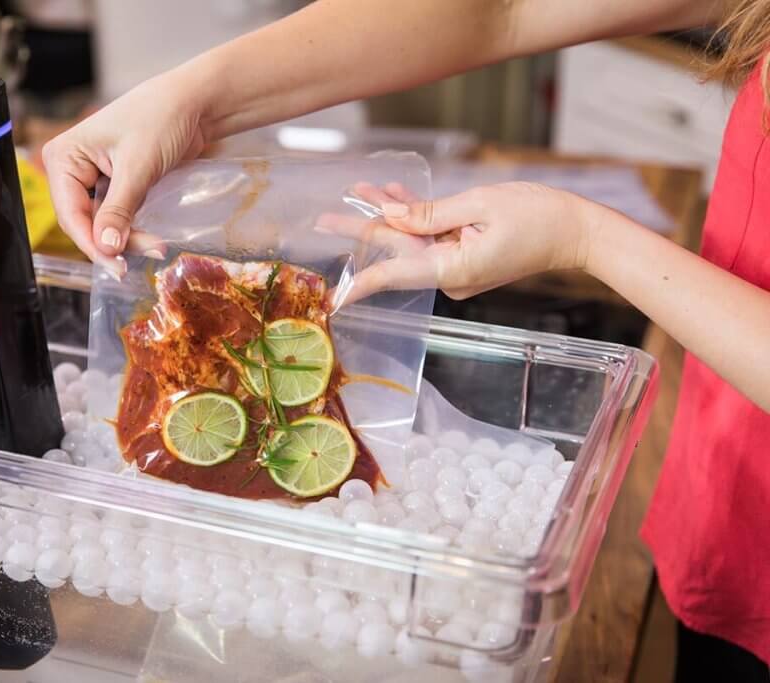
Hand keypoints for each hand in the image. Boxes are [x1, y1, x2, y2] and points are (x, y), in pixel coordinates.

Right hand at [42, 70, 208, 276]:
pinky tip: (151, 240)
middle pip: (85, 223)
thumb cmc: (161, 117)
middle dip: (114, 242)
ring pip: (103, 225)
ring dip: (128, 239)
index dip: (92, 243)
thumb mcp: (137, 167)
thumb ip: (119, 210)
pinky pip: (118, 218)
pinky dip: (134, 230)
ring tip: (157, 247)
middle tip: (147, 253)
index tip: (117, 265)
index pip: (70, 213)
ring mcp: (95, 179)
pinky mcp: (117, 186)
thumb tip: (105, 247)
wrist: (194, 103)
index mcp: (64, 156)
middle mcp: (73, 169)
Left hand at [320, 182, 596, 303]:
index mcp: (453, 269)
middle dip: (363, 232)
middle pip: (398, 252)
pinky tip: (393, 195)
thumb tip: (391, 216)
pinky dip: (417, 217)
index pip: (396, 275)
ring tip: (357, 191)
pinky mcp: (466, 256)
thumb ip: (431, 213)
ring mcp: (458, 267)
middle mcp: (451, 275)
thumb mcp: (480, 204)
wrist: (578, 230)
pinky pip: (433, 236)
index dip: (361, 283)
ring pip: (413, 239)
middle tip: (324, 218)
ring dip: (389, 214)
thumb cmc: (539, 215)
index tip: (334, 296)